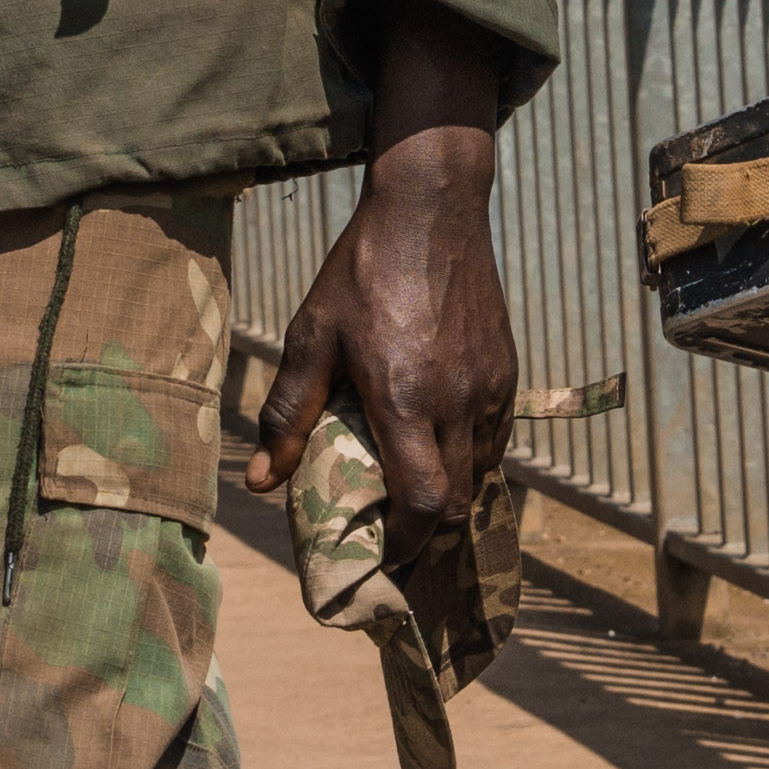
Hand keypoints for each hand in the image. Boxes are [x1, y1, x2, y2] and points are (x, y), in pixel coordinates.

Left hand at [249, 10, 517, 536]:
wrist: (432, 210)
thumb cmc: (362, 271)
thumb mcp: (311, 338)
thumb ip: (287, 415)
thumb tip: (261, 483)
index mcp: (407, 400)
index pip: (423, 503)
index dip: (406, 544)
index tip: (383, 558)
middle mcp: (458, 403)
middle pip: (458, 503)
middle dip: (427, 534)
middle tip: (394, 539)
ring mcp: (490, 388)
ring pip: (483, 473)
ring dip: (453, 497)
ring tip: (417, 497)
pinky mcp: (507, 370)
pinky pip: (497, 438)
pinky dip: (473, 460)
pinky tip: (442, 447)